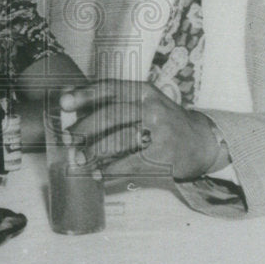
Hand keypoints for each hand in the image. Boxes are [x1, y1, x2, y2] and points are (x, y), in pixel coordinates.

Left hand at [59, 79, 225, 180]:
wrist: (200, 141)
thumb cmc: (164, 121)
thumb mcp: (144, 101)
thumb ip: (114, 101)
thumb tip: (70, 100)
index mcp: (143, 90)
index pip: (110, 88)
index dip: (84, 95)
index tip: (63, 104)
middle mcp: (152, 107)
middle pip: (110, 115)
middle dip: (84, 129)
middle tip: (68, 140)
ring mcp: (159, 131)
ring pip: (118, 141)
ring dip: (94, 152)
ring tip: (79, 160)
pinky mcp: (162, 155)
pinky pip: (129, 164)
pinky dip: (110, 171)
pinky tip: (99, 175)